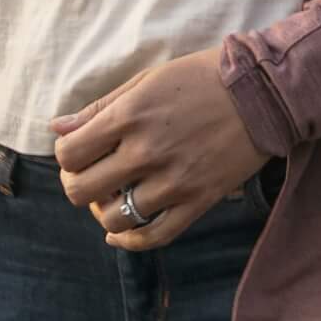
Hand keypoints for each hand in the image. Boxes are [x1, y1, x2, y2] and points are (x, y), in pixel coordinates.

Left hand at [52, 51, 271, 250]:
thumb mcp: (147, 81)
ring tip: (115, 196)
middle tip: (92, 175)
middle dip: (78, 185)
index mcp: (130, 116)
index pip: (69, 154)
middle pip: (82, 191)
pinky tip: (121, 234)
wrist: (264, 93)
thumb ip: (99, 108)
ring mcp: (173, 181)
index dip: (65, 156)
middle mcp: (147, 152)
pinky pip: (153, 237)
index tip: (79, 151)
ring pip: (113, 220)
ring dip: (104, 211)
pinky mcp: (198, 201)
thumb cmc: (202, 78)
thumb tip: (57, 128)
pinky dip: (129, 242)